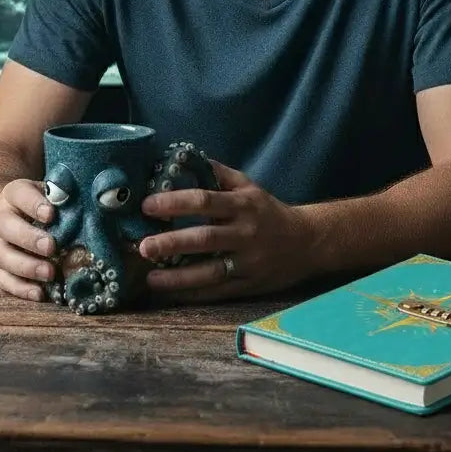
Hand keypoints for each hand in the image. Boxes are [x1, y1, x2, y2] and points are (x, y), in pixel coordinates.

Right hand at [0, 179, 56, 301]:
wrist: (3, 215)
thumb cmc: (36, 205)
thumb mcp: (46, 192)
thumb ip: (60, 195)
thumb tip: (81, 203)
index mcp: (12, 194)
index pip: (19, 194)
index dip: (34, 204)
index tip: (51, 214)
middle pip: (5, 226)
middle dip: (28, 238)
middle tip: (51, 247)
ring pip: (1, 256)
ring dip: (26, 267)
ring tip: (50, 273)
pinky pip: (1, 279)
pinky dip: (19, 288)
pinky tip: (39, 293)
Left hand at [136, 161, 315, 301]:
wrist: (307, 242)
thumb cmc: (267, 211)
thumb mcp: (247, 185)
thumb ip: (217, 173)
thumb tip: (183, 157)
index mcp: (242, 205)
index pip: (205, 200)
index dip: (175, 202)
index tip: (147, 206)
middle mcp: (245, 234)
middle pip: (204, 239)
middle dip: (171, 243)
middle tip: (142, 247)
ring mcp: (248, 263)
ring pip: (210, 272)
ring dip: (178, 277)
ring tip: (150, 278)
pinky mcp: (250, 286)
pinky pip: (219, 292)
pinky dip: (194, 294)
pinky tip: (171, 294)